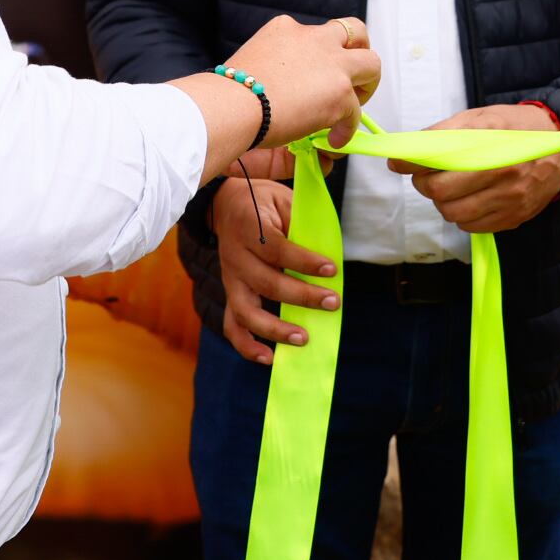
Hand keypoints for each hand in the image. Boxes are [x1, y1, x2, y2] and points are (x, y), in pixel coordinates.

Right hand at [211, 173, 337, 364]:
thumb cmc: (264, 203)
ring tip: (303, 338)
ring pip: (247, 311)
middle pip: (267, 283)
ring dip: (275, 329)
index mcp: (249, 227)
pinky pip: (233, 326)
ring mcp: (230, 279)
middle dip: (303, 297)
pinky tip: (269, 358)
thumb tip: (329, 254)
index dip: (305, 261)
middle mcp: (235, 256)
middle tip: (333, 303)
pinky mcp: (230, 294)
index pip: (277, 248)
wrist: (227, 204)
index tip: (332, 270)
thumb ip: (301, 224)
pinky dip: (247, 346)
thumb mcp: (284, 200)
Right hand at [225, 15, 379, 148]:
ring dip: (366, 86)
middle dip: (359, 54)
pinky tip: (333, 139)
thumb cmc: (229, 94)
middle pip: (355, 32)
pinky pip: (356, 112)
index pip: (317, 34)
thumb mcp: (253, 69)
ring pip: (372, 63)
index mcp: (286, 29)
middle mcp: (312, 38)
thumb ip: (275, 74)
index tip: (318, 74)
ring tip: (353, 108)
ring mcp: (331, 63)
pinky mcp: (340, 91)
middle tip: (351, 80)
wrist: (229, 106)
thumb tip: (285, 98)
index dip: (322, 55)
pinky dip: (347, 128)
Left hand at [389, 104, 559, 233]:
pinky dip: (462, 216)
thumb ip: (443, 133)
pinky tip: (468, 200)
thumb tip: (407, 151)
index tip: (398, 162)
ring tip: (450, 188)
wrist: (559, 148)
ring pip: (454, 213)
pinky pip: (472, 226)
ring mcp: (511, 197)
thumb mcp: (480, 117)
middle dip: (424, 184)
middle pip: (441, 190)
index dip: (411, 163)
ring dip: (443, 202)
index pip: (438, 157)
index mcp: (492, 139)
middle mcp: (504, 170)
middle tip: (427, 176)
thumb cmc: (514, 129)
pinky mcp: (514, 217)